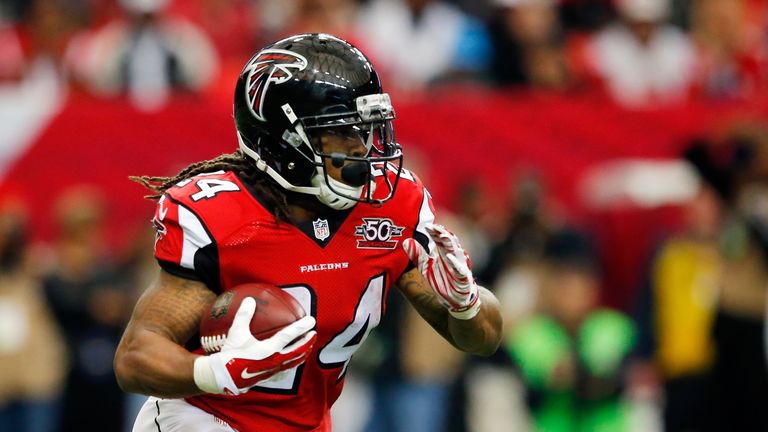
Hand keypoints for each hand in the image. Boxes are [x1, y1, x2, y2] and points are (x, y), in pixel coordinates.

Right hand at [193, 297, 316, 394]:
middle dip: (307, 342)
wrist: (222, 377)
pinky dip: (291, 363)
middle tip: (314, 333)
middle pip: (298, 351)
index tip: (311, 320)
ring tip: (308, 347)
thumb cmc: (230, 354)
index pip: (290, 336)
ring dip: (302, 353)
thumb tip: (249, 299)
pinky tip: (291, 361)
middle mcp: (275, 360)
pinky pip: (285, 369)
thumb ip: (244, 315)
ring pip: (293, 362)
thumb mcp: (236, 333)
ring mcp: (273, 370)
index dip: (302, 327)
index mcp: (270, 349)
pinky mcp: (269, 376)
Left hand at [403, 223, 480, 319]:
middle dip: (442, 233)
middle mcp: (453, 255)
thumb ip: (417, 255)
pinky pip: (460, 268)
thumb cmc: (442, 279)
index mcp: (444, 252)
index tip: (426, 226)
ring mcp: (459, 265)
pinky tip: (449, 257)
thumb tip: (405, 241)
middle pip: (448, 241)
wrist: (456, 299)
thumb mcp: (426, 267)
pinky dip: (455, 262)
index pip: (440, 238)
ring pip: (456, 251)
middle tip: (434, 227)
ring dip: (450, 243)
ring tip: (442, 235)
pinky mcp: (464, 276)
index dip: (434, 232)